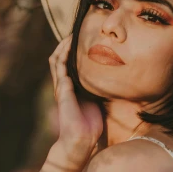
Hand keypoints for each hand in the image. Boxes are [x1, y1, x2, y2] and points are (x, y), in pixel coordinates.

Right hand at [50, 33, 103, 166]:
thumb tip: (115, 80)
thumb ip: (100, 90)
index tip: (83, 38)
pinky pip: (60, 67)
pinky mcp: (62, 90)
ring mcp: (61, 87)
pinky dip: (64, 54)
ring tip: (71, 33)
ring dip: (63, 46)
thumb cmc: (90, 126)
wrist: (80, 141)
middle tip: (76, 31)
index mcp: (71, 88)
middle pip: (60, 58)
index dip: (72, 51)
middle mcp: (64, 85)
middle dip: (66, 44)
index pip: (68, 64)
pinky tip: (70, 45)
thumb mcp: (97, 102)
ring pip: (57, 60)